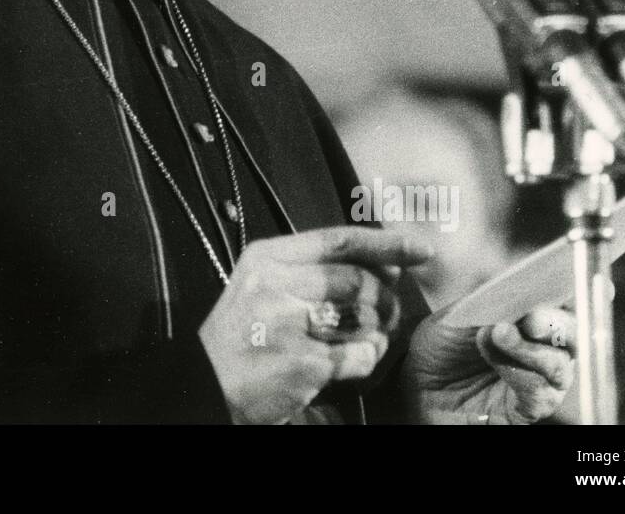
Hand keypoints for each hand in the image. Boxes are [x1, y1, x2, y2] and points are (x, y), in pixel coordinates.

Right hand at [197, 226, 431, 423]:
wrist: (204, 384)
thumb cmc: (239, 336)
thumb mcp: (263, 286)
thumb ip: (315, 270)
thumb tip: (386, 261)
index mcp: (266, 258)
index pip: (338, 240)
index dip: (385, 242)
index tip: (420, 249)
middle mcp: (274, 285)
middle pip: (357, 280)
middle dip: (384, 298)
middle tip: (387, 311)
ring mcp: (286, 324)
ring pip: (363, 318)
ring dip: (376, 332)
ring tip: (366, 339)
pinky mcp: (300, 363)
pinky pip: (358, 356)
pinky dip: (364, 360)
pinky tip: (351, 363)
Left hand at [402, 305, 575, 422]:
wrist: (421, 385)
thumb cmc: (444, 346)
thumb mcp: (458, 315)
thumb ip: (489, 304)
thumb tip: (512, 295)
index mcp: (533, 315)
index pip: (562, 301)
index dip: (565, 291)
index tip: (560, 283)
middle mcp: (546, 347)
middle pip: (573, 335)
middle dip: (555, 324)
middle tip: (531, 318)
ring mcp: (543, 379)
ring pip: (559, 366)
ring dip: (529, 349)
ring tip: (498, 334)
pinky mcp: (532, 407)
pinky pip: (541, 395)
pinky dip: (521, 377)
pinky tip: (498, 365)